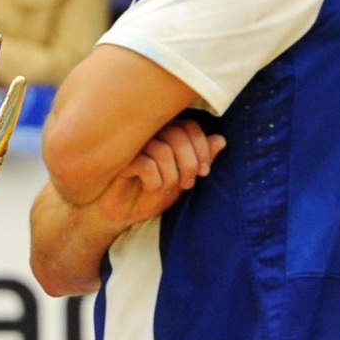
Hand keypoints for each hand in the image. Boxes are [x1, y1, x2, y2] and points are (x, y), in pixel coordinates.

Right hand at [95, 119, 225, 229]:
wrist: (122, 213)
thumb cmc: (149, 193)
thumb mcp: (182, 179)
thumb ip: (199, 160)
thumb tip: (220, 140)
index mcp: (163, 133)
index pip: (189, 126)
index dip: (202, 148)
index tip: (204, 171)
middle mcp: (147, 134)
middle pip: (177, 134)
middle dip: (188, 163)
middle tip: (186, 184)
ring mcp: (131, 145)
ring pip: (163, 150)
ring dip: (171, 176)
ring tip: (165, 188)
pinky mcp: (119, 160)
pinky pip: (146, 164)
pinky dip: (154, 182)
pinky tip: (148, 188)